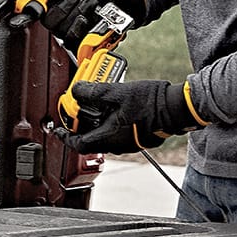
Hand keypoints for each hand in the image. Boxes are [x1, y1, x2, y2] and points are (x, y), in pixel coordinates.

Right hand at [9, 0, 145, 49]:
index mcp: (51, 0)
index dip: (20, 15)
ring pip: (63, 28)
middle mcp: (56, 17)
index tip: (19, 17)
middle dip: (67, 5)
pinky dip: (86, 26)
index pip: (30, 11)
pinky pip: (75, 38)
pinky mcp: (80, 40)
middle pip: (49, 19)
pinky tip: (93, 17)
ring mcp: (68, 30)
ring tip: (90, 4)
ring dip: (80, 12)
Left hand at [59, 79, 199, 154]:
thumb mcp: (116, 92)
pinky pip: (116, 131)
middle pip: (90, 138)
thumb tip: (76, 91)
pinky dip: (108, 120)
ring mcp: (129, 143)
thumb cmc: (151, 102)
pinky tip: (111, 105)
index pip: (79, 144)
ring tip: (93, 102)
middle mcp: (118, 145)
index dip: (65, 136)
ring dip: (94, 120)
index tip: (58, 128)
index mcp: (109, 138)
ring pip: (103, 134)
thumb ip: (93, 93)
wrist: (178, 107)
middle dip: (80, 123)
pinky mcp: (137, 137)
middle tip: (76, 108)